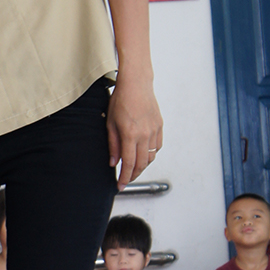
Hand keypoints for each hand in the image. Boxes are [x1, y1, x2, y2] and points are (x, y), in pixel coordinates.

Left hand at [107, 74, 163, 190]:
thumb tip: (113, 162)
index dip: (125, 177)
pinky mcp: (159, 126)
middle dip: (134, 175)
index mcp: (130, 134)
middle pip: (142, 164)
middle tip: (127, 180)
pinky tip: (144, 154)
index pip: (129, 163)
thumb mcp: (110, 123)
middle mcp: (144, 134)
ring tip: (134, 168)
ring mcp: (154, 130)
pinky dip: (150, 154)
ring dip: (143, 165)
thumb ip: (113, 145)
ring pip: (151, 156)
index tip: (120, 185)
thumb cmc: (121, 100)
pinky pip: (157, 146)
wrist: (136, 84)